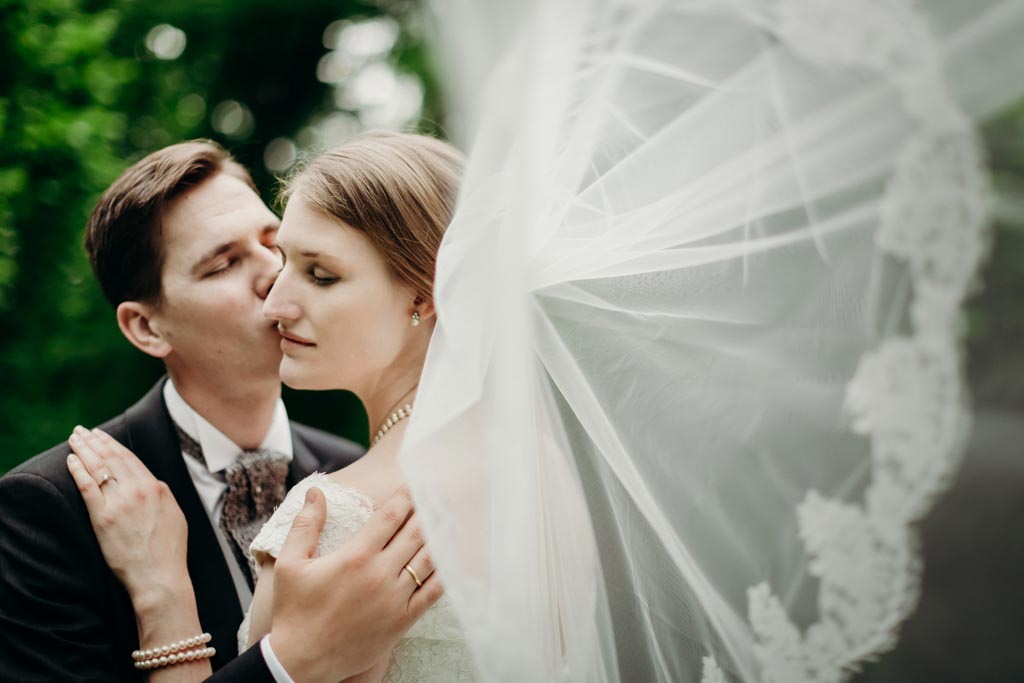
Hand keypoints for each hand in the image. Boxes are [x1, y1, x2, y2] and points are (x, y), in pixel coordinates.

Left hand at [66, 426, 190, 605]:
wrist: (159, 576)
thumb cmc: (169, 551)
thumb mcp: (175, 515)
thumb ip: (161, 496)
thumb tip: (151, 484)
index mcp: (157, 488)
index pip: (130, 459)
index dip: (113, 444)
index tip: (102, 435)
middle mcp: (140, 490)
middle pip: (112, 458)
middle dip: (95, 441)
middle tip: (83, 430)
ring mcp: (121, 503)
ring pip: (99, 467)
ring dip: (84, 449)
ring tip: (74, 439)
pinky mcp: (104, 518)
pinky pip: (88, 487)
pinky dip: (78, 470)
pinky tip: (70, 460)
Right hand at [269, 486, 442, 682]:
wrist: (302, 661)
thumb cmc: (295, 611)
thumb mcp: (289, 564)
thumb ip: (305, 525)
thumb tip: (317, 492)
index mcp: (355, 556)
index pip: (390, 516)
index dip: (407, 496)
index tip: (416, 483)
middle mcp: (380, 574)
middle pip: (416, 532)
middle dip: (430, 510)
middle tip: (442, 495)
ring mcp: (394, 598)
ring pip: (429, 559)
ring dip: (441, 537)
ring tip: (451, 520)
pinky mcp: (402, 620)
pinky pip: (432, 592)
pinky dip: (445, 573)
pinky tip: (452, 559)